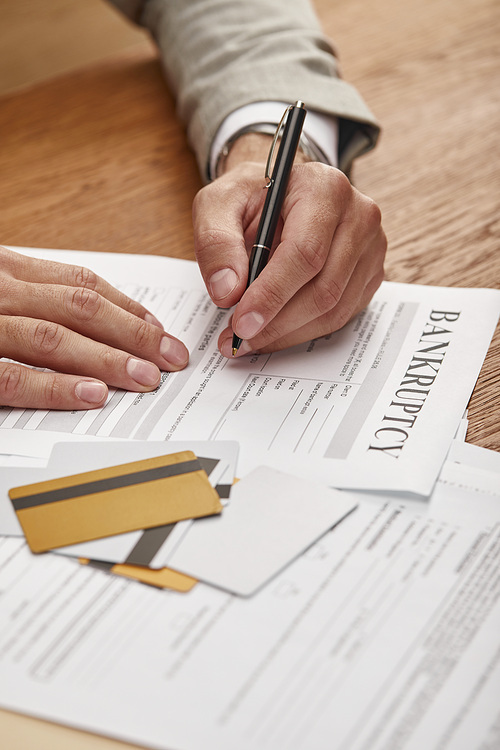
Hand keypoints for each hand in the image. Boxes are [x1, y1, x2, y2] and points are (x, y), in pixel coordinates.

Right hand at [0, 247, 187, 409]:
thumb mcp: (0, 291)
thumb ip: (38, 299)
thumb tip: (102, 319)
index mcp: (8, 270)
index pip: (79, 284)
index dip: (126, 308)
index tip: (160, 331)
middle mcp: (0, 292)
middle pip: (77, 308)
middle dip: (131, 334)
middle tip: (169, 358)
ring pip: (52, 339)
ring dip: (106, 359)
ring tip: (145, 377)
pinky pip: (14, 377)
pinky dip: (56, 387)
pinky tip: (93, 394)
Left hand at [192, 133, 385, 356]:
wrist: (280, 193)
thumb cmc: (252, 196)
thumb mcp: (218, 204)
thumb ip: (216, 242)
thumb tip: (228, 292)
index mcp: (324, 189)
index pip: (305, 253)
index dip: (272, 294)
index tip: (241, 322)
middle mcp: (358, 216)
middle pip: (324, 288)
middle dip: (277, 323)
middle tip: (238, 339)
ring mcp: (370, 248)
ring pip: (334, 309)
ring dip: (288, 334)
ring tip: (250, 339)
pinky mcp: (369, 273)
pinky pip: (341, 316)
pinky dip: (303, 331)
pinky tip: (274, 331)